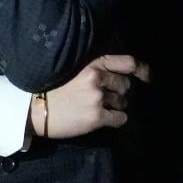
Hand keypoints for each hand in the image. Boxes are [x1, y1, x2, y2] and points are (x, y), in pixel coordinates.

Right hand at [32, 54, 150, 139]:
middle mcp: (97, 78)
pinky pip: (120, 119)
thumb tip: (119, 76)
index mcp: (92, 63)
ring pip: (123, 102)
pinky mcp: (96, 117)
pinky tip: (103, 120)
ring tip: (99, 109)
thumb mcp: (73, 70)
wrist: (34, 109)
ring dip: (116, 107)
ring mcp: (97, 98)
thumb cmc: (52, 89)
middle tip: (106, 99)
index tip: (148, 77)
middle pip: (126, 85)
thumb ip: (95, 69)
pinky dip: (116, 120)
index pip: (127, 62)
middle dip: (120, 93)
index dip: (142, 69)